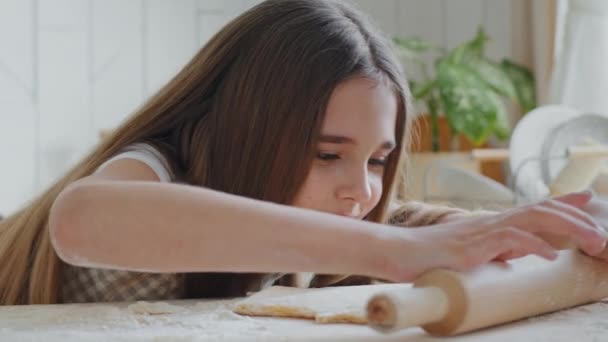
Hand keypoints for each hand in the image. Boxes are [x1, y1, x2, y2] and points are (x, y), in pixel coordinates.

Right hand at [382, 192, 607, 281]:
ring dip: (566, 229)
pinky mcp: (471, 245)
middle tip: (601, 232)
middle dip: (575, 218)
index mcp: (489, 224)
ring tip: (592, 242)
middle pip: (540, 211)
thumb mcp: (466, 252)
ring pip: (532, 220)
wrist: (396, 253)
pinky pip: (508, 240)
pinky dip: (532, 246)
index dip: (561, 203)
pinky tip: (549, 255)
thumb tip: (512, 253)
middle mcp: (489, 222)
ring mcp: (481, 231)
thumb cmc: (425, 256)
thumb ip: (490, 249)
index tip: (586, 199)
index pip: (532, 208)